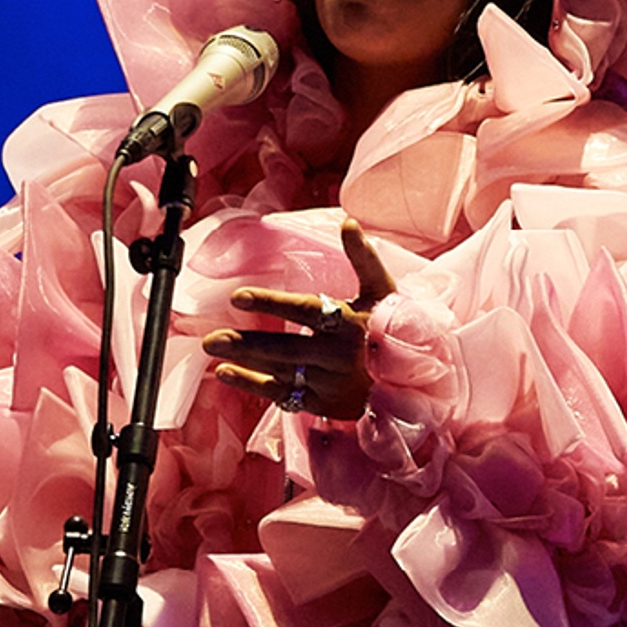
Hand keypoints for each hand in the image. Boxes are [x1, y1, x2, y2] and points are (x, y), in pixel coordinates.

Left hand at [200, 219, 393, 421]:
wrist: (414, 382)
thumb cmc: (391, 329)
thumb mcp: (383, 292)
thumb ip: (363, 258)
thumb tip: (349, 222)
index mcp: (349, 324)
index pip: (305, 311)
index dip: (271, 304)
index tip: (237, 297)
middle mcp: (337, 356)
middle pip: (286, 349)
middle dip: (247, 344)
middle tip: (212, 339)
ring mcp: (329, 382)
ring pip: (281, 373)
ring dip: (245, 364)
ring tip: (214, 353)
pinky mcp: (323, 403)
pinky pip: (284, 396)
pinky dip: (253, 386)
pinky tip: (227, 373)